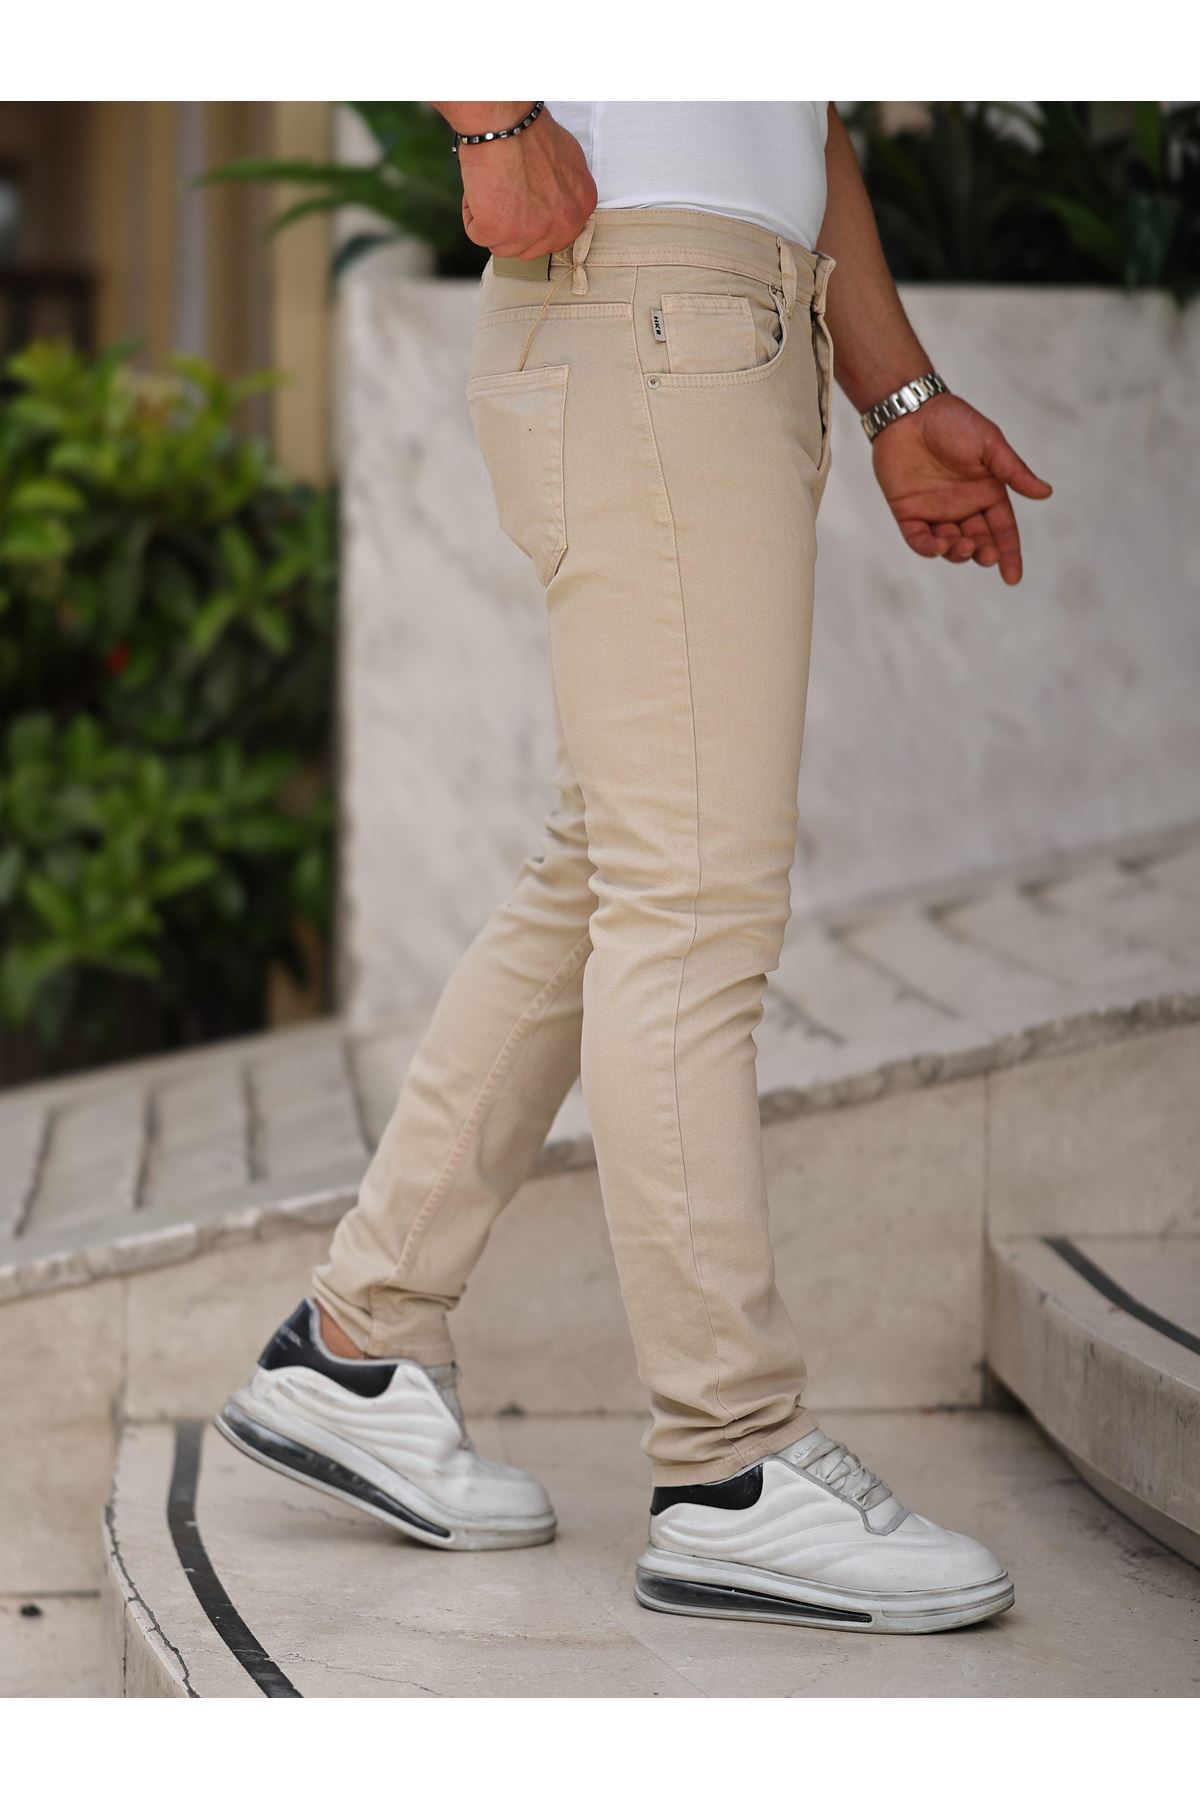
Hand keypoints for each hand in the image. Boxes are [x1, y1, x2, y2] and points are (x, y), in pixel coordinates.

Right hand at [453, 109, 596, 259]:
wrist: (505, 121)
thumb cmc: (530, 130)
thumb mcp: (567, 160)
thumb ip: (565, 190)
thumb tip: (553, 204)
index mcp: (582, 206)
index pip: (556, 237)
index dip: (533, 222)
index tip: (522, 204)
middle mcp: (563, 224)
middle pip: (530, 249)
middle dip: (512, 227)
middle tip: (504, 193)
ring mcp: (533, 232)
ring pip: (503, 246)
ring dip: (491, 220)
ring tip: (494, 185)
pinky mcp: (500, 233)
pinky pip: (477, 234)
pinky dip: (472, 213)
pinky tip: (481, 186)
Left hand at [871, 393, 1051, 584]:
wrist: (910, 411)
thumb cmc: (954, 422)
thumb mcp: (990, 444)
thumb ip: (1013, 471)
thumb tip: (1045, 493)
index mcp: (988, 493)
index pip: (1003, 530)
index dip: (1009, 554)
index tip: (1013, 577)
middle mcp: (964, 507)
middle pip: (978, 542)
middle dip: (983, 554)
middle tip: (984, 553)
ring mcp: (936, 512)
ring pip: (950, 546)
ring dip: (958, 552)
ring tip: (961, 544)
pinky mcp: (908, 513)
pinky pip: (919, 540)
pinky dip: (928, 548)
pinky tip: (937, 547)